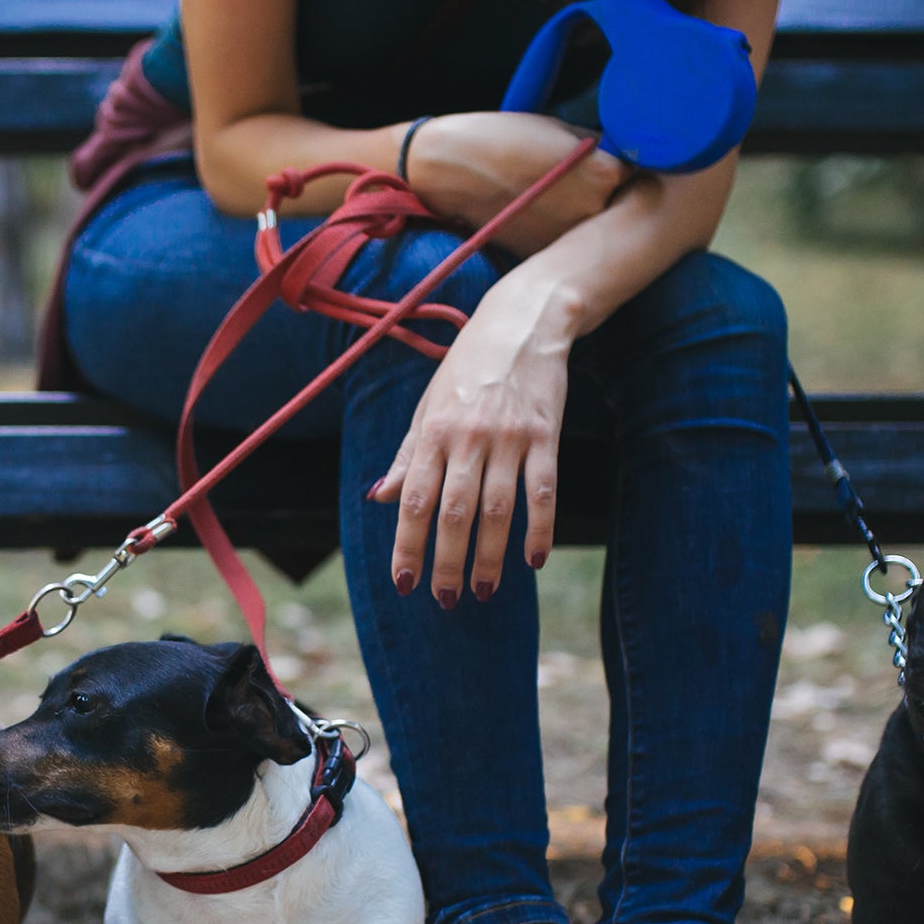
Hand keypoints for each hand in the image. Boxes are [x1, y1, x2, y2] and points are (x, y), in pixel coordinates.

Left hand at [368, 270, 573, 604]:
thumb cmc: (468, 369)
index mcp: (433, 431)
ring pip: (497, 508)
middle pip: (454, 512)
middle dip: (447, 562)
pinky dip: (539, 528)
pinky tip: (533, 560)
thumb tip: (379, 499)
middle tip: (444, 600)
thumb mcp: (429, 406)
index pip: (415, 499)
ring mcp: (509, 436)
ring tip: (484, 592)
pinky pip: (542, 490)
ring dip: (490, 556)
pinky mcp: (545, 434)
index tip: (404, 583)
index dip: (408, 545)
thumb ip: (408, 456)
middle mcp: (468, 436)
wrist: (523, 322)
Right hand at [405, 112, 629, 257]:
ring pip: (598, 228)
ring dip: (590, 216)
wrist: (450, 173)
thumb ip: (599, 151)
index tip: (624, 161)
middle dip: (616, 194)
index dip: (635, 166)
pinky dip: (565, 232)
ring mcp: (571, 241)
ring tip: (561, 196)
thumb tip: (624, 163)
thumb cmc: (505, 140)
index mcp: (606, 174)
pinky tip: (544, 214)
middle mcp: (595, 214)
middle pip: (624, 206)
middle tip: (589, 180)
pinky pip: (570, 242)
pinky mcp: (547, 257)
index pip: (643, 173)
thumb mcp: (562, 131)